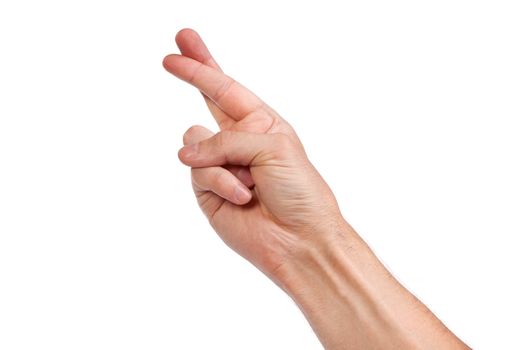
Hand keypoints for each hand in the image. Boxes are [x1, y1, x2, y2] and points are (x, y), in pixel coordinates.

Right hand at [163, 29, 342, 278]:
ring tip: (249, 181)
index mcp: (261, 124)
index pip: (226, 88)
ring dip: (221, 159)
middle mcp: (238, 141)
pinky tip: (241, 196)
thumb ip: (227, 140)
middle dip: (191, 76)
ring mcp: (221, 165)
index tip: (182, 43)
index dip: (203, 66)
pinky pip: (198, 172)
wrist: (299, 239)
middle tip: (171, 56)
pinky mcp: (208, 191)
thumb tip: (185, 154)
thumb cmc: (299, 190)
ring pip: (195, 142)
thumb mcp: (273, 147)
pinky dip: (220, 182)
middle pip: (205, 102)